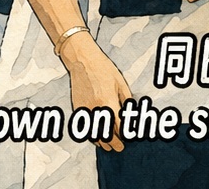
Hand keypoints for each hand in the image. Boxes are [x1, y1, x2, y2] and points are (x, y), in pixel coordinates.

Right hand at [61, 35, 130, 151]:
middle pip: (106, 133)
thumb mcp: (120, 83)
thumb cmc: (103, 69)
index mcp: (108, 102)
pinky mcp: (78, 109)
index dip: (124, 134)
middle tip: (120, 147)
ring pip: (94, 133)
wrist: (83, 61)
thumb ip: (126, 100)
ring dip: (102, 141)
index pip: (118, 125)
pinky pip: (84, 127)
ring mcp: (85, 110)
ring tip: (109, 146)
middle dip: (114, 143)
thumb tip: (130, 113)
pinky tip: (97, 137)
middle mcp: (96, 108)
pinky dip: (91, 135)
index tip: (128, 138)